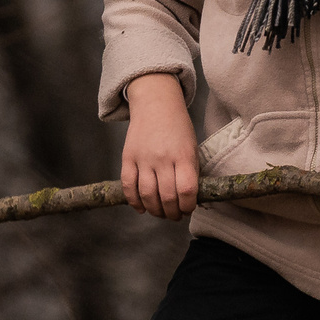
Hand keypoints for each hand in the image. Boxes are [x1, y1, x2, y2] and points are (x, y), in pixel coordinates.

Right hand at [120, 74, 197, 218]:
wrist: (156, 103)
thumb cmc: (178, 128)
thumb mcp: (191, 147)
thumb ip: (190, 172)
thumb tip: (188, 200)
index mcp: (183, 155)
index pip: (187, 190)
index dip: (188, 206)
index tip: (188, 209)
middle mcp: (163, 158)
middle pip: (167, 197)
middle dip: (172, 213)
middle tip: (174, 215)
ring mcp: (143, 158)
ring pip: (147, 195)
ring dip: (155, 211)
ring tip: (160, 213)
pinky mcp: (128, 157)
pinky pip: (128, 185)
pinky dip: (134, 201)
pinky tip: (141, 208)